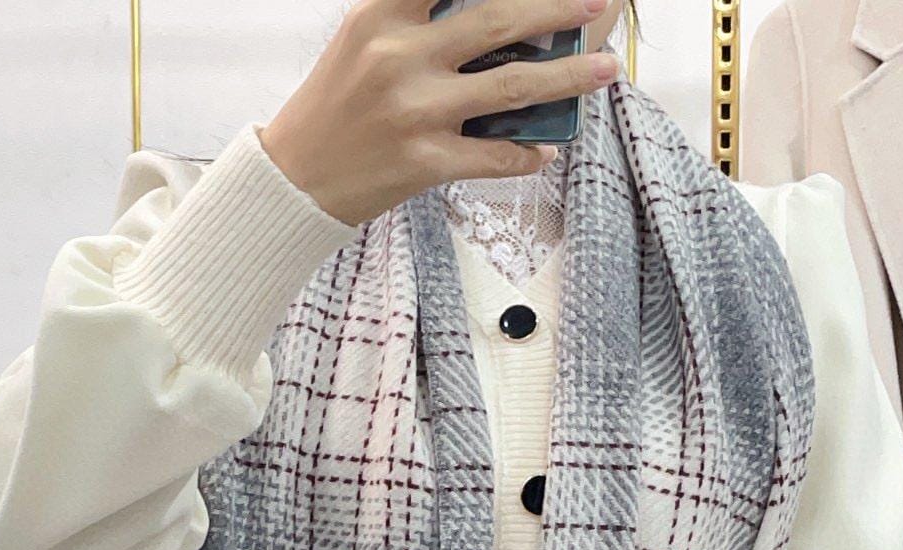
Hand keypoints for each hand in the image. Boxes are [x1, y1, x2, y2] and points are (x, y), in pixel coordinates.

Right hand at [260, 0, 620, 226]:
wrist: (296, 178)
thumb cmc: (336, 104)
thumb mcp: (364, 39)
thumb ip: (418, 17)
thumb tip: (493, 13)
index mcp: (383, 16)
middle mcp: (401, 58)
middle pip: (498, 21)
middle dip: (556, 7)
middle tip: (595, 0)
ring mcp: (416, 113)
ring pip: (511, 88)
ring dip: (568, 78)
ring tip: (606, 70)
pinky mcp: (425, 163)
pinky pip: (493, 156)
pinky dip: (526, 153)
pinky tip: (548, 147)